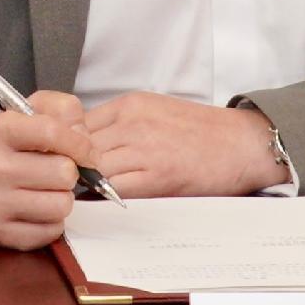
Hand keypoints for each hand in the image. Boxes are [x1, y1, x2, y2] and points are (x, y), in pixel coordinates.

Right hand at [0, 93, 99, 250]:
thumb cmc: (15, 143)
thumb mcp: (36, 110)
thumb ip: (67, 112)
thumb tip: (86, 145)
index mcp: (0, 130)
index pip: (52, 133)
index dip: (80, 145)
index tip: (87, 153)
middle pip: (63, 173)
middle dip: (69, 173)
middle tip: (57, 171)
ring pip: (61, 205)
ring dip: (62, 198)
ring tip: (48, 190)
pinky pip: (50, 231)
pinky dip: (52, 222)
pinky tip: (39, 208)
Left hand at [81, 91, 289, 198]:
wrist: (241, 144)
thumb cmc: (200, 132)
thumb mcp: (154, 111)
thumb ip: (120, 123)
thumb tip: (83, 146)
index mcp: (130, 104)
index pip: (76, 123)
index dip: (66, 144)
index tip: (63, 159)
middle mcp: (132, 122)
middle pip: (78, 145)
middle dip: (70, 164)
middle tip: (65, 181)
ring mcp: (144, 149)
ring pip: (92, 167)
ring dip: (85, 183)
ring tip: (83, 193)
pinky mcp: (156, 176)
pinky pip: (114, 188)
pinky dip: (104, 196)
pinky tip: (104, 200)